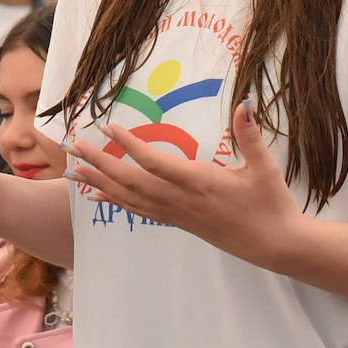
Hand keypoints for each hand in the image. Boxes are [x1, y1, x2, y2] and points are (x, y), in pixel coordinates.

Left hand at [66, 98, 302, 267]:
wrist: (274, 244)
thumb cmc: (270, 203)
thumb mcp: (265, 167)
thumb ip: (250, 135)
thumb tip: (245, 103)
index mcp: (198, 182)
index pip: (155, 162)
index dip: (130, 145)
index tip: (110, 127)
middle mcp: (180, 200)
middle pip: (130, 181)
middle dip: (99, 164)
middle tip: (72, 148)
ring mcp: (176, 213)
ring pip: (129, 199)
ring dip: (100, 183)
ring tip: (73, 173)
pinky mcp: (178, 222)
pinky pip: (139, 211)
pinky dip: (115, 201)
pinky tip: (98, 196)